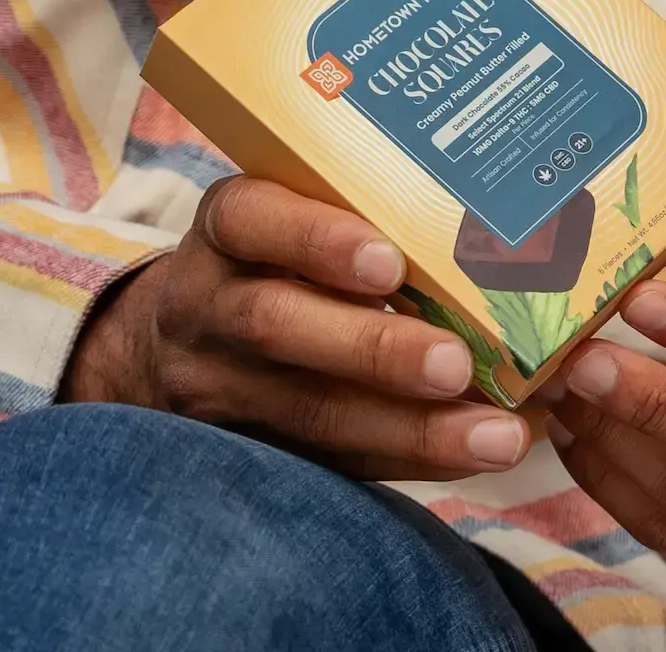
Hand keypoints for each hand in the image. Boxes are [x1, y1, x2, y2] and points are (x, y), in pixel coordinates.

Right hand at [61, 174, 528, 479]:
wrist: (165, 339)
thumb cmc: (278, 246)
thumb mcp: (296, 206)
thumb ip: (369, 205)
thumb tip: (501, 214)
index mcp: (229, 224)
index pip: (251, 217)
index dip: (317, 240)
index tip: (389, 264)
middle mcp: (208, 301)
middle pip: (278, 325)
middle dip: (376, 351)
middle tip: (459, 364)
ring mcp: (215, 382)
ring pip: (307, 411)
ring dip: (410, 427)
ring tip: (495, 435)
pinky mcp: (242, 446)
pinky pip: (325, 461)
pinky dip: (404, 460)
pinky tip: (469, 457)